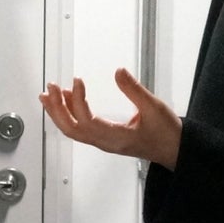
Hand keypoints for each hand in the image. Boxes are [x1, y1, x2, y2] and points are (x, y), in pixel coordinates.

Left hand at [39, 68, 182, 168]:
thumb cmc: (167, 134)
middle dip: (56, 109)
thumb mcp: (154, 108)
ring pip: (73, 130)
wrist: (175, 150)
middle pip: (71, 129)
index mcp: (116, 138)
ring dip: (58, 112)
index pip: (86, 121)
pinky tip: (66, 100)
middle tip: (49, 88)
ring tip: (48, 94)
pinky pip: (80, 129)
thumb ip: (135, 90)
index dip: (77, 100)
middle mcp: (104, 142)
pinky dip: (69, 114)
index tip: (77, 81)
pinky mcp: (104, 138)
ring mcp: (102, 142)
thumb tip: (118, 72)